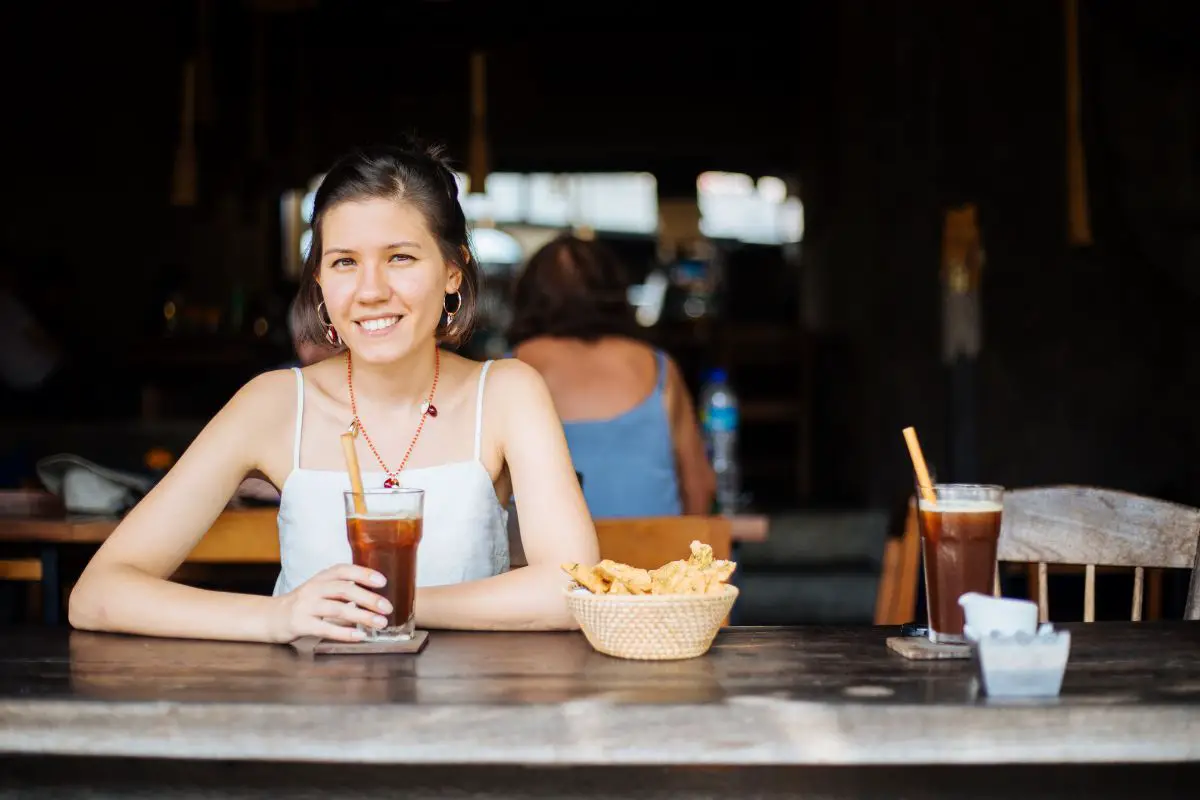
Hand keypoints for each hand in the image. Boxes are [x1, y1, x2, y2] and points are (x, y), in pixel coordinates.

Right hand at [267, 564, 391, 642]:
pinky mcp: (300, 624)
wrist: (269, 617)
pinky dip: (344, 632)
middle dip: (369, 598)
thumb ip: (342, 591)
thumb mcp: (321, 591)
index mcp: (321, 578)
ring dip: (362, 616)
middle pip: (344, 589)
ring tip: (380, 623)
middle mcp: (313, 589)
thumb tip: (374, 598)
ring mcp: (305, 606)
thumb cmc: (302, 605)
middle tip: (388, 607)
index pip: (344, 570)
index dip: (363, 573)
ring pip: (337, 608)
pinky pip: (325, 628)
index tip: (382, 581)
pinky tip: (359, 636)